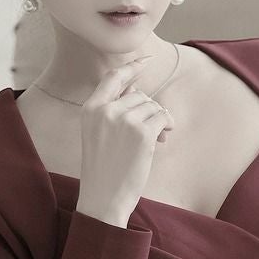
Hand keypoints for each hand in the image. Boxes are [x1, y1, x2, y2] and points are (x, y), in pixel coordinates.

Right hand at [78, 56, 174, 219]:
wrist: (103, 198)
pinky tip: (162, 138)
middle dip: (148, 110)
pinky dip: (167, 125)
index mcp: (90, 109)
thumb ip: (115, 110)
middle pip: (138, 95)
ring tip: (155, 140)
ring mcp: (124, 120)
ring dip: (158, 120)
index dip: (132, 67)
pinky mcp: (142, 133)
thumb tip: (137, 88)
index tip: (146, 60)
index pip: (113, 77)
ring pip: (152, 106)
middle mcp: (106, 110)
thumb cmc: (103, 169)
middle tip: (151, 132)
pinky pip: (163, 117)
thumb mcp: (99, 134)